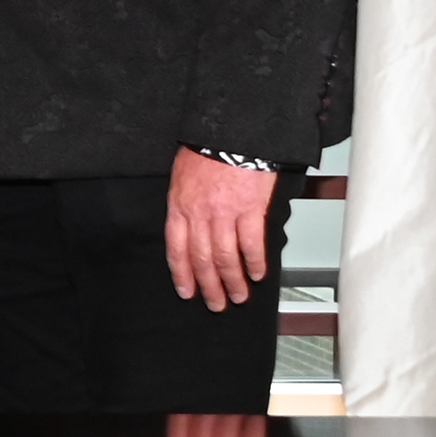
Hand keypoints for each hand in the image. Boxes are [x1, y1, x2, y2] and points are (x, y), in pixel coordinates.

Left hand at [164, 148, 276, 310]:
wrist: (231, 132)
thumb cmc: (206, 151)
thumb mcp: (181, 179)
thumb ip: (185, 206)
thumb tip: (191, 231)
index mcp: (179, 206)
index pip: (176, 249)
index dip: (182, 274)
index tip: (187, 292)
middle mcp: (199, 214)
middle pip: (202, 259)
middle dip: (209, 286)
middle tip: (216, 304)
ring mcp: (224, 213)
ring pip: (226, 257)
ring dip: (233, 281)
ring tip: (239, 296)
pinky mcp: (250, 209)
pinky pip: (252, 243)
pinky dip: (255, 262)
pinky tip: (259, 274)